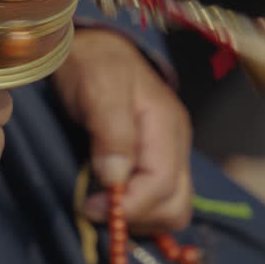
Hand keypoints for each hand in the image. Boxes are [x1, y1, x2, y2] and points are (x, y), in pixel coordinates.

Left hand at [51, 29, 191, 234]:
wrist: (91, 46)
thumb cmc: (92, 63)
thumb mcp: (97, 87)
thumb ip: (111, 131)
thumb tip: (115, 179)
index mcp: (165, 127)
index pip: (163, 186)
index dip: (129, 205)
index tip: (89, 206)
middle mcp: (173, 145)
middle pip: (175, 205)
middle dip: (137, 216)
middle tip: (93, 207)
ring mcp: (167, 154)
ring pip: (169, 208)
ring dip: (136, 217)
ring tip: (98, 204)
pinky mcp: (153, 160)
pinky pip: (157, 198)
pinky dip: (136, 208)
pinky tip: (108, 198)